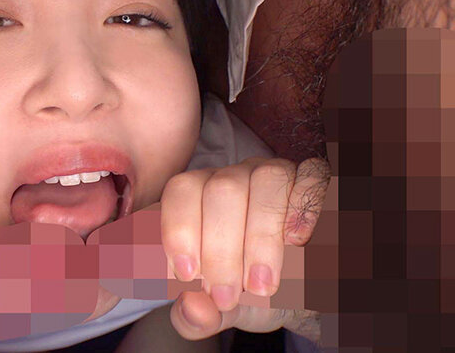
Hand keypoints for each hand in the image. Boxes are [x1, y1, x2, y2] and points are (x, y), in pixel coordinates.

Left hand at [160, 157, 329, 340]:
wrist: (299, 297)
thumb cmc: (246, 293)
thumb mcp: (218, 311)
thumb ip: (196, 316)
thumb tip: (192, 308)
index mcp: (197, 199)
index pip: (181, 191)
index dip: (180, 230)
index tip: (187, 275)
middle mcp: (233, 179)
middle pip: (221, 189)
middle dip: (220, 249)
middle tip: (225, 296)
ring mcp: (273, 176)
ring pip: (266, 180)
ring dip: (261, 236)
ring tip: (261, 285)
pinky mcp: (312, 183)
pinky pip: (313, 176)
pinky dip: (305, 206)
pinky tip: (298, 241)